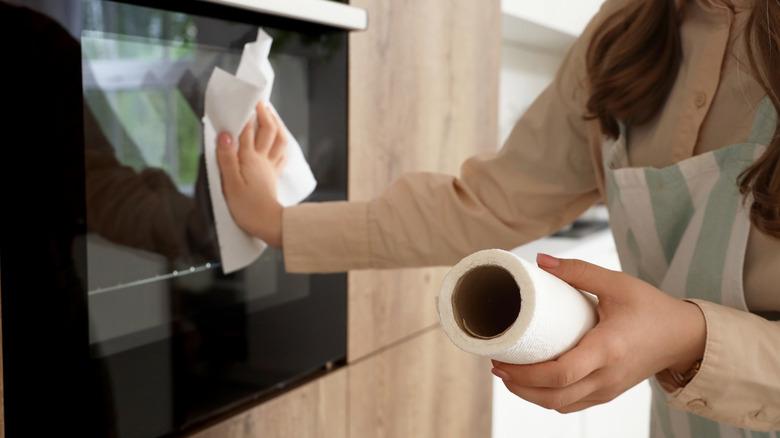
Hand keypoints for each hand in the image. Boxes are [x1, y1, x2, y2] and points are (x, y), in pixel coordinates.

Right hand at [217, 103, 287, 246]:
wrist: (269, 224)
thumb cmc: (247, 208)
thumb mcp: (230, 184)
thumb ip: (227, 158)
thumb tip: (224, 135)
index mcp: (249, 159)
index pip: (246, 131)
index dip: (244, 114)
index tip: (240, 100)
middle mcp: (262, 159)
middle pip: (267, 130)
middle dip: (264, 113)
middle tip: (260, 101)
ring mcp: (270, 167)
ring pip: (279, 140)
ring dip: (276, 125)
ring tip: (272, 114)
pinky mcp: (273, 176)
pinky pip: (281, 154)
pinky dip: (281, 143)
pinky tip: (281, 141)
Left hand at [491, 253, 705, 412]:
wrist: (685, 337)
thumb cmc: (652, 308)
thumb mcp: (618, 283)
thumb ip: (578, 271)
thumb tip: (540, 261)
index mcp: (608, 349)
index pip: (561, 373)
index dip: (525, 373)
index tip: (502, 360)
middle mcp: (607, 376)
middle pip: (553, 396)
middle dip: (519, 385)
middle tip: (497, 365)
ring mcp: (608, 389)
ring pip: (560, 405)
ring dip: (530, 394)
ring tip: (509, 373)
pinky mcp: (608, 393)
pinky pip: (572, 404)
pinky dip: (548, 397)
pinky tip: (533, 382)